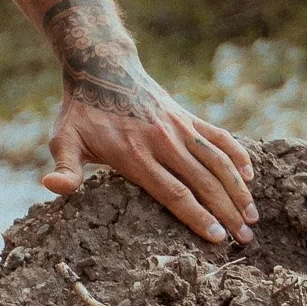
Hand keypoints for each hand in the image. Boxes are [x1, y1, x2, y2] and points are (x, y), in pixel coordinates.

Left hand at [37, 0, 254, 245]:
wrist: (101, 67)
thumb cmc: (80, 112)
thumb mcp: (64, 139)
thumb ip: (66, 168)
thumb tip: (52, 187)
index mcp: (135, 155)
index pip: (174, 193)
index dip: (198, 216)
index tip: (218, 237)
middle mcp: (163, 141)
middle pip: (203, 182)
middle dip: (227, 211)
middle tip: (246, 238)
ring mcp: (179, 127)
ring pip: (217, 161)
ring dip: (238, 189)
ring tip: (254, 216)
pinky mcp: (187, 116)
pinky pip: (218, 136)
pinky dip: (236, 154)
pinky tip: (250, 174)